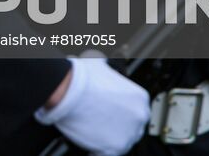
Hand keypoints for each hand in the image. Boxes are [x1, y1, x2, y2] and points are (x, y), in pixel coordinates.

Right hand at [35, 57, 149, 155]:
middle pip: (131, 128)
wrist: (69, 91)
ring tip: (91, 130)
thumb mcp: (100, 64)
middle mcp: (139, 116)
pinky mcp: (115, 148)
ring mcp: (129, 133)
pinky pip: (107, 154)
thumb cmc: (82, 78)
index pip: (134, 110)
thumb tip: (101, 62)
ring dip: (107, 138)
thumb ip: (106, 68)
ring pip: (121, 141)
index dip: (119, 112)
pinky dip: (97, 150)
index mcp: (140, 97)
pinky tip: (89, 141)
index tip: (108, 112)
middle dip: (116, 126)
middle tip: (99, 121)